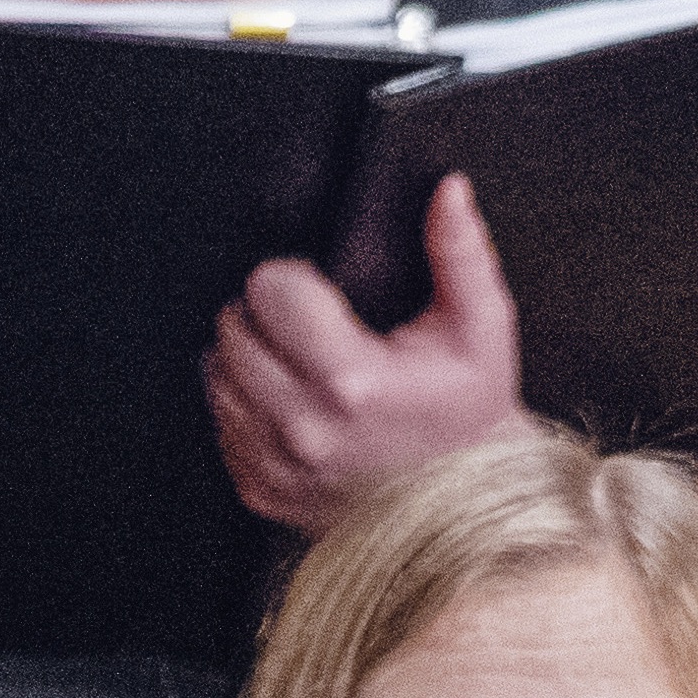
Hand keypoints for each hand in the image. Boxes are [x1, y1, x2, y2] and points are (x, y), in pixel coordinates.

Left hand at [207, 175, 523, 531]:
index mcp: (351, 380)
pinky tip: (295, 406)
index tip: (322, 295)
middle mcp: (303, 426)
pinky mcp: (259, 489)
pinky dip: (246, 407)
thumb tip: (450, 191)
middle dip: (266, 317)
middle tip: (313, 330)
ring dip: (250, 360)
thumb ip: (460, 252)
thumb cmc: (469, 414)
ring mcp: (276, 464)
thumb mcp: (481, 328)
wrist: (464, 507)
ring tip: (303, 366)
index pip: (268, 288)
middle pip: (233, 328)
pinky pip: (221, 424)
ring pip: (216, 375)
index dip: (294, 278)